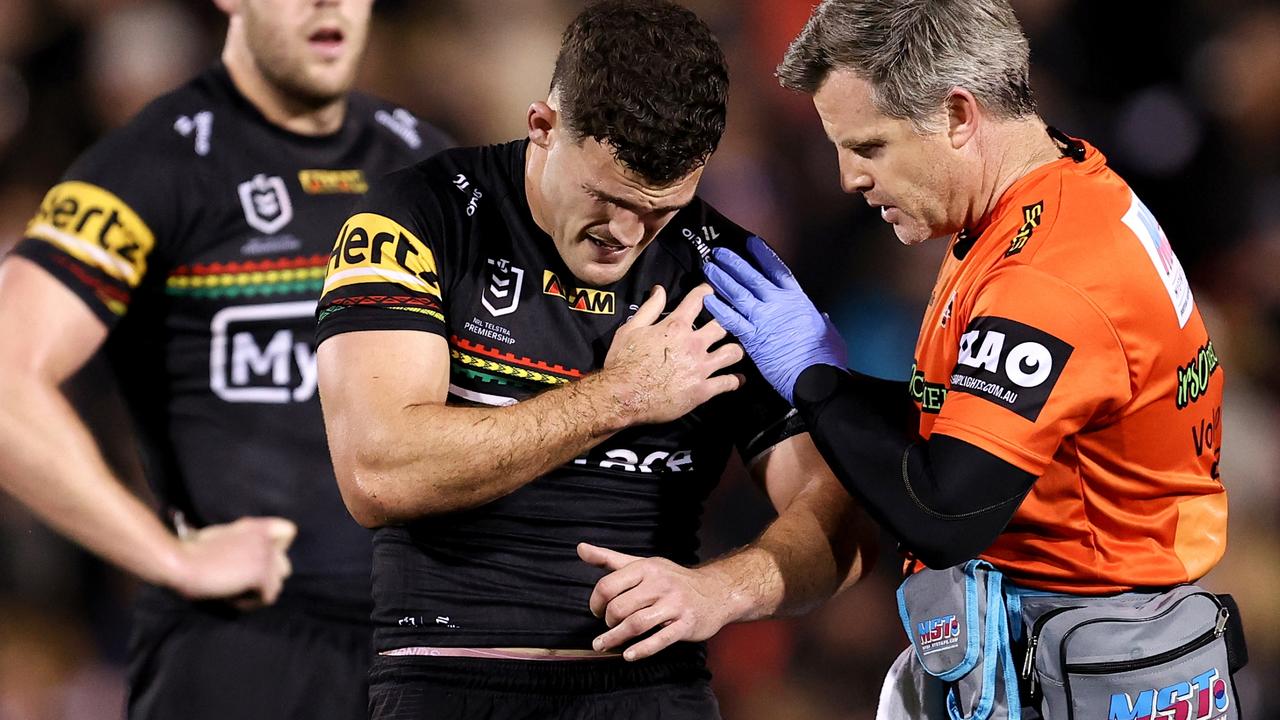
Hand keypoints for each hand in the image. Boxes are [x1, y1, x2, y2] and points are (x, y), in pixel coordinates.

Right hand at [169, 516, 295, 608]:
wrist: (181, 562)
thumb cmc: (191, 552)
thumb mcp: (221, 536)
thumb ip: (242, 542)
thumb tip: (248, 559)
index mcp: (256, 525)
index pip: (289, 531)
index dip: (278, 549)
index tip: (256, 560)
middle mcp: (266, 538)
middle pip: (284, 567)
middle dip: (265, 579)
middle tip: (240, 584)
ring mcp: (266, 555)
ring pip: (277, 585)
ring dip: (257, 593)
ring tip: (233, 592)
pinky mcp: (261, 573)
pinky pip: (267, 598)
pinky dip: (250, 603)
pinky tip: (230, 598)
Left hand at [579, 542, 735, 661]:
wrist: (715, 592)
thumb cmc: (672, 579)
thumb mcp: (642, 564)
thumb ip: (609, 559)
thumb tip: (580, 548)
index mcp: (645, 568)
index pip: (609, 585)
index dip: (596, 602)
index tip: (596, 611)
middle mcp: (659, 584)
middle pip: (620, 607)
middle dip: (607, 622)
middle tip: (607, 628)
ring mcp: (674, 605)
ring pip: (636, 624)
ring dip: (615, 639)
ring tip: (603, 645)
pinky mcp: (685, 624)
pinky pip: (660, 640)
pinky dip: (641, 650)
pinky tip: (628, 655)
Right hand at [600, 284, 744, 424]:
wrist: (623, 397)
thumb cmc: (623, 363)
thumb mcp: (630, 329)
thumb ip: (650, 308)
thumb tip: (660, 290)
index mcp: (676, 327)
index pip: (699, 300)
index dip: (708, 292)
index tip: (713, 291)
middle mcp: (693, 344)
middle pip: (723, 325)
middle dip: (728, 321)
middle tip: (731, 321)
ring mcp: (700, 368)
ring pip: (732, 353)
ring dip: (736, 350)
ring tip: (735, 350)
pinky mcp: (702, 390)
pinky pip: (727, 383)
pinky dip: (735, 381)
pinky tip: (738, 379)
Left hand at [702, 236, 846, 403]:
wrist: (815, 377)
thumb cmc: (825, 356)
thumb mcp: (828, 331)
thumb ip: (822, 321)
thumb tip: (822, 316)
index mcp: (797, 299)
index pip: (777, 270)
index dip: (763, 255)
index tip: (751, 243)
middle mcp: (777, 304)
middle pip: (751, 277)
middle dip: (734, 263)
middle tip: (719, 253)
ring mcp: (763, 319)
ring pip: (737, 293)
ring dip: (721, 279)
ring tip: (708, 268)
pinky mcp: (752, 338)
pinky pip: (731, 319)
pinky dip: (718, 308)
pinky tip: (707, 299)